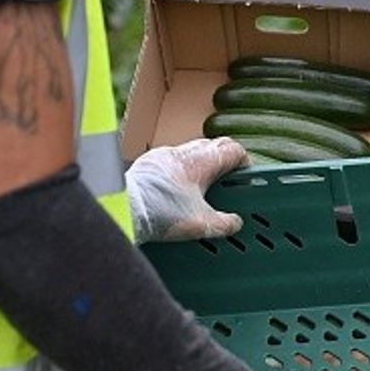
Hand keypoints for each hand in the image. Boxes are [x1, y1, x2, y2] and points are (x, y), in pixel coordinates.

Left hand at [125, 137, 246, 243]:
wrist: (124, 208)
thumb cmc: (161, 212)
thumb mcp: (201, 224)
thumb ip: (224, 224)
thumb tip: (235, 223)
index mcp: (201, 161)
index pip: (232, 148)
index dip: (243, 161)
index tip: (245, 175)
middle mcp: (182, 152)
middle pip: (211, 147)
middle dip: (222, 163)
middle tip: (226, 183)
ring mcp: (163, 155)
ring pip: (190, 153)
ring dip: (200, 167)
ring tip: (201, 190)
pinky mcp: (148, 163)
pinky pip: (171, 161)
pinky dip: (180, 172)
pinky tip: (177, 191)